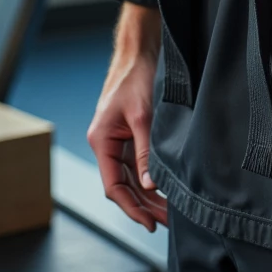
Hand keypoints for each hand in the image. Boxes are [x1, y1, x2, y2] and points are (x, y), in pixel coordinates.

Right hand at [86, 3, 167, 231]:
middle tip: (168, 222)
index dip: (131, 208)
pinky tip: (164, 188)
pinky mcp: (130, 132)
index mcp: (101, 141)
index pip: (113, 186)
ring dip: (149, 194)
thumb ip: (145, 152)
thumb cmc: (137, 76)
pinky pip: (138, 162)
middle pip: (123, 185)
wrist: (141, 47)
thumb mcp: (143, 116)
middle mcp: (107, 143)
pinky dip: (150, 177)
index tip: (149, 223)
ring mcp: (118, 139)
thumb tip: (150, 186)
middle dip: (144, 205)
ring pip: (132, 176)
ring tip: (169, 212)